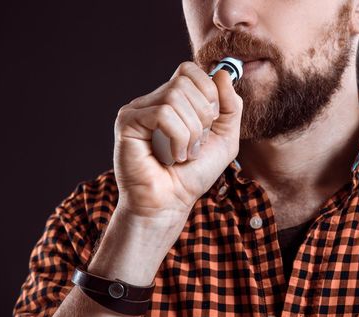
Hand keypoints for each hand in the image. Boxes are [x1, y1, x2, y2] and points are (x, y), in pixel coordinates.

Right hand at [113, 62, 242, 219]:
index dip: (209, 91)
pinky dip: (178, 137)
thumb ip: (230, 106)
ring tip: (185, 154)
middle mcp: (152, 100)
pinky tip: (174, 157)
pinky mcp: (127, 123)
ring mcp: (137, 110)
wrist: (170, 205)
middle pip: (186, 80)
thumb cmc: (193, 175)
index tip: (211, 123)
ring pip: (175, 96)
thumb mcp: (225, 138)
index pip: (190, 70)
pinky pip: (162, 113)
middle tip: (197, 144)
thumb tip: (222, 73)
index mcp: (173, 101)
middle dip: (204, 116)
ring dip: (192, 132)